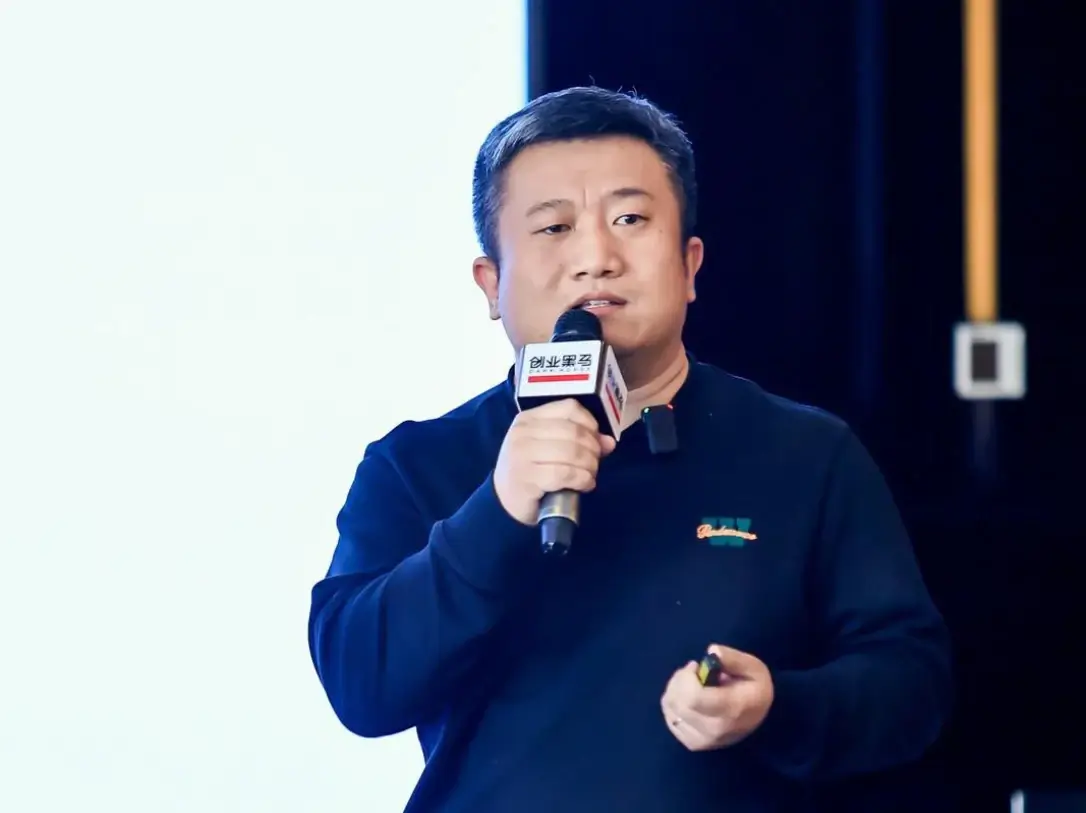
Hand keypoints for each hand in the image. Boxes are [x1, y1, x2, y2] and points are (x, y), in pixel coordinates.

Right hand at [494, 398, 616, 525]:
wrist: (504, 502)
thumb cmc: (531, 471)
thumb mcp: (550, 449)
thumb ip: (578, 441)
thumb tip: (609, 442)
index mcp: (529, 418)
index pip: (569, 408)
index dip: (590, 424)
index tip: (595, 441)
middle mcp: (523, 432)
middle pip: (574, 432)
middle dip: (593, 450)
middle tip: (594, 464)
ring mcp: (522, 454)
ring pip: (572, 452)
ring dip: (590, 466)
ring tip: (589, 476)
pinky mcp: (526, 477)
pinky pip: (565, 474)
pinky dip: (582, 480)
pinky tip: (585, 485)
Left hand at [660, 644, 774, 750]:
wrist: (759, 715)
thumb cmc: (755, 687)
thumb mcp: (753, 667)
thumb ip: (732, 658)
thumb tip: (712, 651)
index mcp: (732, 710)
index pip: (693, 697)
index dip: (686, 678)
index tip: (695, 666)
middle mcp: (715, 730)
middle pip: (678, 703)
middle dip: (679, 680)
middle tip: (692, 671)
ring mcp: (703, 741)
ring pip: (671, 711)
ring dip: (674, 691)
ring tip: (689, 684)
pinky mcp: (694, 744)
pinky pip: (671, 721)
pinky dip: (673, 705)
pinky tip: (686, 698)